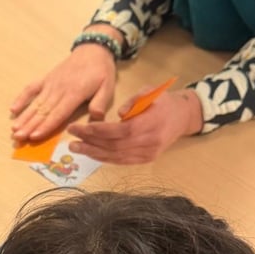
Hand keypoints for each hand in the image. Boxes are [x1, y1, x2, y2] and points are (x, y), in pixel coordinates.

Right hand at [10, 42, 116, 142]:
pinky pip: (31, 89)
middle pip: (42, 111)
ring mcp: (50, 84)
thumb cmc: (101, 70)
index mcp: (74, 93)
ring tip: (14, 129)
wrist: (93, 48)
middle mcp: (59, 90)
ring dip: (24, 117)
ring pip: (35, 104)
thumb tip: (95, 118)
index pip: (57, 114)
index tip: (34, 136)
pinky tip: (13, 109)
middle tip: (18, 137)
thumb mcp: (107, 86)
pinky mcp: (46, 79)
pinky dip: (21, 98)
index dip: (45, 126)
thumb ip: (100, 103)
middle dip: (29, 126)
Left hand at [66, 88, 202, 163]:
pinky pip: (121, 160)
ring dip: (93, 153)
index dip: (99, 131)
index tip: (81, 128)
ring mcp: (148, 154)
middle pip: (115, 146)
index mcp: (151, 124)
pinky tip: (90, 153)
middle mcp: (150, 143)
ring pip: (116, 156)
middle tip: (71, 138)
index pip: (121, 131)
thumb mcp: (150, 92)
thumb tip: (119, 114)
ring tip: (75, 147)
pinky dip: (104, 157)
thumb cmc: (164, 102)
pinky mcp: (145, 160)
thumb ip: (134, 101)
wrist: (183, 117)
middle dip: (90, 142)